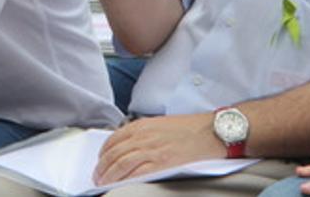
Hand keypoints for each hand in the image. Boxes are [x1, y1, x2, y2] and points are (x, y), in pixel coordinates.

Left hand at [93, 114, 218, 184]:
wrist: (212, 132)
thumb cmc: (190, 129)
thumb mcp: (160, 124)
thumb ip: (142, 133)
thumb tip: (127, 148)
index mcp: (142, 126)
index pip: (113, 140)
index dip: (103, 154)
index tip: (100, 162)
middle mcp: (143, 137)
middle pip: (113, 154)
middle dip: (102, 168)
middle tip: (97, 177)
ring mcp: (152, 151)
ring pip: (120, 165)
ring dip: (108, 176)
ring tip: (104, 183)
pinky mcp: (161, 164)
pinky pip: (136, 174)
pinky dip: (124, 181)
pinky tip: (119, 185)